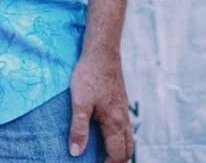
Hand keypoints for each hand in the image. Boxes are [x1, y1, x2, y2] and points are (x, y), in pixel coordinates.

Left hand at [69, 47, 132, 162]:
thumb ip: (78, 129)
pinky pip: (126, 126)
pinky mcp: (121, 102)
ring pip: (129, 138)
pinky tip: (108, 132)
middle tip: (103, 162)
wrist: (102, 53)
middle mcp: (123, 119)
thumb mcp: (79, 103)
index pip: (118, 154)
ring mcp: (124, 110)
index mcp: (114, 123)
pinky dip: (121, 136)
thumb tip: (76, 153)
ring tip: (106, 153)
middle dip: (119, 160)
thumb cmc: (89, 76)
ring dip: (121, 149)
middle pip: (128, 149)